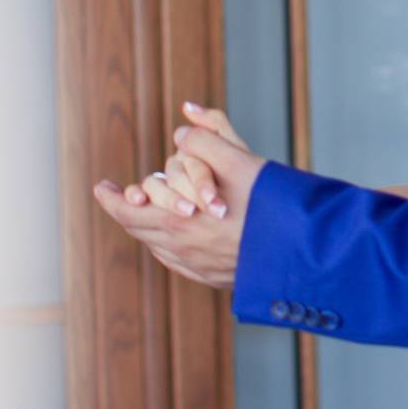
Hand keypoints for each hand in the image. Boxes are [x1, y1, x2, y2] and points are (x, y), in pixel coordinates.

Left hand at [93, 125, 267, 288]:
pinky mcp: (216, 277)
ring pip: (159, 247)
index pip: (128, 213)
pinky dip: (168, 244)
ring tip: (150, 211)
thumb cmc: (272, 202)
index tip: (101, 187)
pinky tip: (179, 236)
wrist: (306, 249)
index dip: (110, 199)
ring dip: (149, 226)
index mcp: (179, 222)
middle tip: (120, 197)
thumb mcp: (239, 159)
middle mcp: (183, 250)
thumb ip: (206, 139)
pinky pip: (179, 261)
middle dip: (127, 211)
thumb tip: (181, 131)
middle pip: (140, 231)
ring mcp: (200, 267)